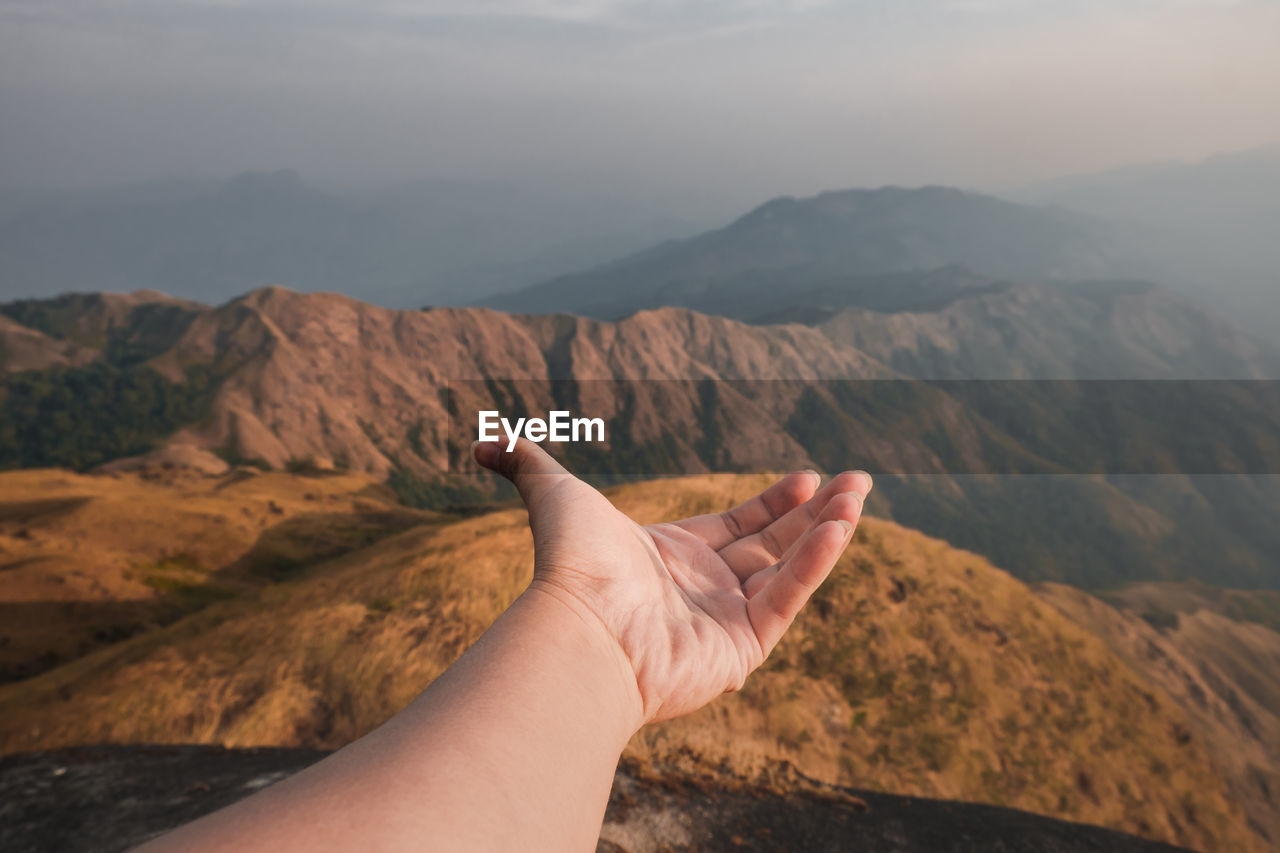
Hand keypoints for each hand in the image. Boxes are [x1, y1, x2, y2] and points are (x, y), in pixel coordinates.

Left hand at [474, 439, 871, 724]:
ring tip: (860, 494)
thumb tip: (480, 440)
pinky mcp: (742, 648)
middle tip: (855, 482)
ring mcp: (725, 620)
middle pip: (771, 544)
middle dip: (814, 512)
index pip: (737, 525)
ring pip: (789, 569)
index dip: (773, 502)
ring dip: (827, 532)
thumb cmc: (571, 562)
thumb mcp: (553, 493)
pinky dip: (815, 563)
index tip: (807, 477)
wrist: (583, 626)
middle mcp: (703, 588)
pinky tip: (842, 526)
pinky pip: (789, 598)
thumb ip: (524, 460)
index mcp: (673, 555)